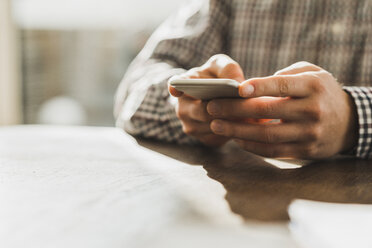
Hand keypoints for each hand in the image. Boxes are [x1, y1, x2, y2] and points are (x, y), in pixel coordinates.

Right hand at [168, 54, 244, 145]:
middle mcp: (183, 108)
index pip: (174, 86)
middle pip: (202, 111)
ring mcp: (191, 126)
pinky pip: (219, 138)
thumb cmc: (219, 77)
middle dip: (223, 108)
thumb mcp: (222, 66)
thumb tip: (238, 84)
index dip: (175, 88)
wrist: (221, 99)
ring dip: (230, 121)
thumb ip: (228, 69)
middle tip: (243, 105)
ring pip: (212, 126)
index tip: (176, 89)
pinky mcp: (205, 139)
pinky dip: (233, 131)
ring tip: (249, 114)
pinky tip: (245, 123)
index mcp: (183, 86)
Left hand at [207, 61, 357, 158]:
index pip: (281, 86)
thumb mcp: (314, 74)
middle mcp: (312, 110)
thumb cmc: (323, 92)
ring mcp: (309, 133)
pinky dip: (252, 146)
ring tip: (216, 125)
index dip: (258, 86)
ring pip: (266, 135)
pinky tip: (236, 139)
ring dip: (237, 131)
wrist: (350, 122)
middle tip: (212, 107)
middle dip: (235, 110)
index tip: (236, 88)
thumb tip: (254, 86)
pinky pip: (273, 151)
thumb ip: (286, 75)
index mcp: (312, 86)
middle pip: (267, 111)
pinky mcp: (305, 151)